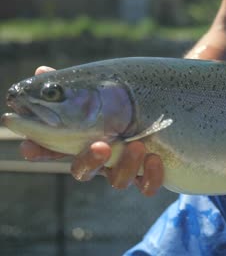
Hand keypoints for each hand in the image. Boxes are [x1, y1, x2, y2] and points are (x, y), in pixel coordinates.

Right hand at [19, 66, 163, 195]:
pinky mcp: (149, 175)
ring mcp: (125, 168)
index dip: (43, 149)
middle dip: (88, 161)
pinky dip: (151, 176)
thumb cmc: (127, 103)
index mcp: (85, 138)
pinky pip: (148, 186)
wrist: (165, 112)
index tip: (31, 147)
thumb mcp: (102, 91)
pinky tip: (155, 159)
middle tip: (100, 145)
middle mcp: (103, 158)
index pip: (57, 148)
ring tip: (138, 146)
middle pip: (84, 171)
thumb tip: (42, 69)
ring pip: (117, 181)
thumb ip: (75, 85)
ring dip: (125, 166)